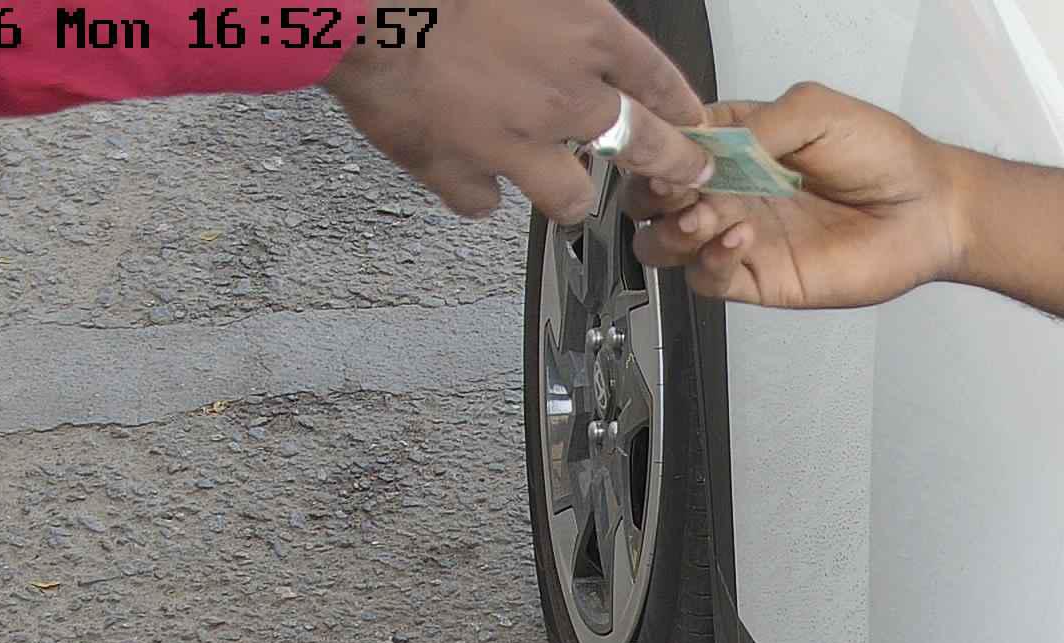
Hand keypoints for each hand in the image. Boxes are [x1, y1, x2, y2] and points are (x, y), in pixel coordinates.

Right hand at [321, 0, 713, 222]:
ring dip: (570, 193)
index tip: (695, 122)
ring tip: (562, 186)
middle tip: (686, 172)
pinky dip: (479, 191)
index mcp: (587, 36)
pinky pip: (485, 202)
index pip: (659, 80)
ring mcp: (517, 146)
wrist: (368, 12)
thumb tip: (566, 12)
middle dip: (672, 164)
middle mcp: (565, 98)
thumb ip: (560, 7)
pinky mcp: (462, 173)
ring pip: (573, 198)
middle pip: (644, 148)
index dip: (682, 106)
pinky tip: (473, 176)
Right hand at [627, 84, 969, 307]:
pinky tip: (739, 239)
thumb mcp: (814, 111)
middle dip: (652, 193)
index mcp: (736, 142)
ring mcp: (740, 237)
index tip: (667, 149)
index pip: (671, 146)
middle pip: (652, 199)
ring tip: (704, 217)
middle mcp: (730, 190)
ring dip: (670, 231)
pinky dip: (711, 261)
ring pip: (664, 245)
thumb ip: (756, 124)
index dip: (659, 148)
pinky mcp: (760, 279)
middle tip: (679, 188)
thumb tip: (707, 144)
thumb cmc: (882, 155)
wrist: (927, 209)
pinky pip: (708, 280)